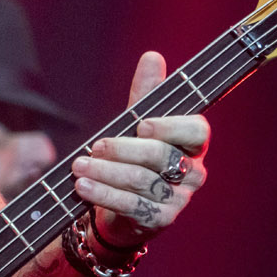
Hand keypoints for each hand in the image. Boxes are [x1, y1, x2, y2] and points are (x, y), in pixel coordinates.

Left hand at [70, 51, 208, 246]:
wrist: (121, 209)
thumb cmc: (134, 158)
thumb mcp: (137, 124)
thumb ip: (146, 94)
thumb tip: (152, 56)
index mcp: (193, 145)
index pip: (197, 131)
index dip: (170, 127)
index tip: (141, 124)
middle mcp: (193, 173)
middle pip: (161, 157)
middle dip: (123, 149)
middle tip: (94, 146)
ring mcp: (178, 199)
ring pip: (142, 182)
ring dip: (106, 172)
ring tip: (79, 166)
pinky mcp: (159, 220)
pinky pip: (132, 206)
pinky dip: (104, 194)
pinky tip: (83, 187)